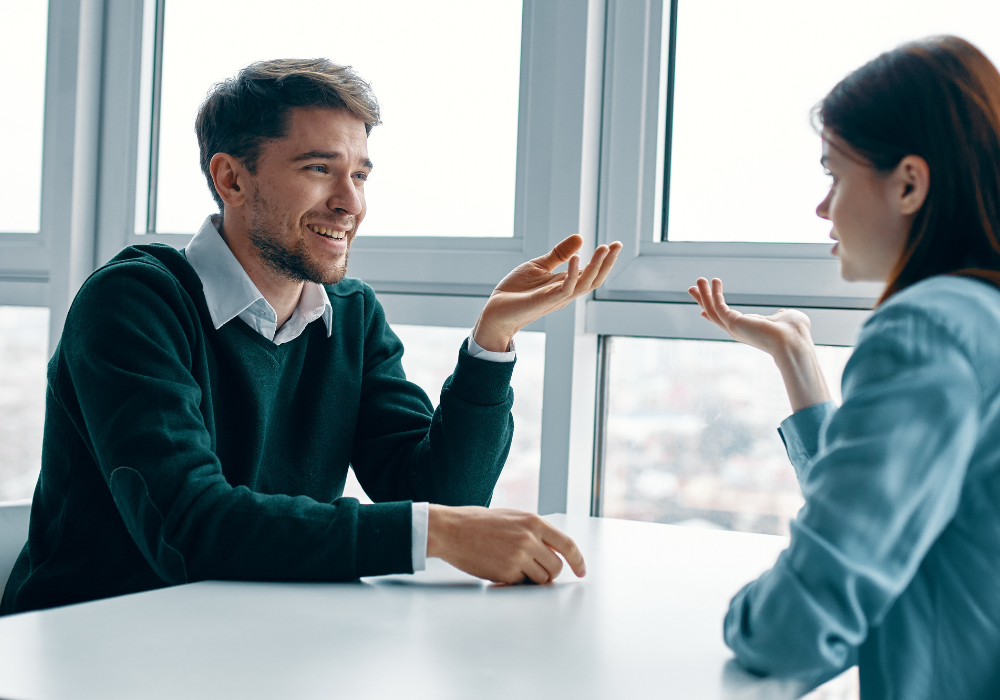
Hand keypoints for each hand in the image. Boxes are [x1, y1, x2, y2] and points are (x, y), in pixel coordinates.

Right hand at [427, 505, 585, 583]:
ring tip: (512, 566)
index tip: (582, 571)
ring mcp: (518, 557)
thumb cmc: (478, 523)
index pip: (567, 544)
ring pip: (541, 579)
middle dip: (549, 572)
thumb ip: (533, 531)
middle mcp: (529, 539)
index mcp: (533, 522)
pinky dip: (514, 581)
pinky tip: (499, 569)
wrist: (451, 530)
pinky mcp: (506, 573)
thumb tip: (552, 550)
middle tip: (534, 570)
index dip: (578, 561)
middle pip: (556, 567)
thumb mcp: (512, 517)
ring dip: (532, 579)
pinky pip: (521, 585)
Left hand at [472, 235, 623, 351]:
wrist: (496, 310)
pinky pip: (565, 289)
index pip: (591, 273)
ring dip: (596, 267)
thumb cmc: (516, 291)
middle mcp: (565, 293)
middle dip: (607, 263)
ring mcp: (557, 298)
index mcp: (565, 284)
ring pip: (584, 285)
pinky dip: (573, 274)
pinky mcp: (545, 301)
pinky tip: (577, 258)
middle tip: (618, 245)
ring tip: (604, 248)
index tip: (616, 244)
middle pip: (594, 279)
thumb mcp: (540, 266)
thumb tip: (580, 238)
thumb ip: (559, 254)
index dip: (604, 260)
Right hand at [687, 277, 814, 357]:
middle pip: (713, 315)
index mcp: (749, 329)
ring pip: (712, 310)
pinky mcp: (732, 323)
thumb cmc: (795, 332)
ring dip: (704, 294)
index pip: (726, 321)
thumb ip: (781, 315)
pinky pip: (718, 306)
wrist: (794, 342)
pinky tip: (714, 281)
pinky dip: (713, 293)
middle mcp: (738, 330)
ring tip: (699, 279)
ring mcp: (734, 328)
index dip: (715, 314)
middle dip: (703, 301)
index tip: (702, 310)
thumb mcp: (787, 318)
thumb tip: (781, 314)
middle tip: (692, 288)